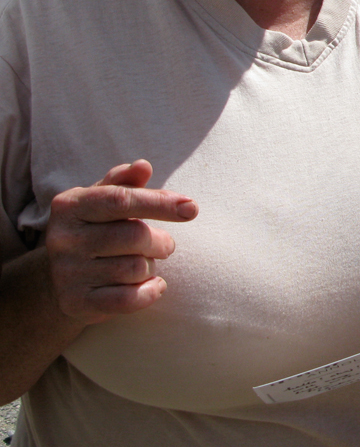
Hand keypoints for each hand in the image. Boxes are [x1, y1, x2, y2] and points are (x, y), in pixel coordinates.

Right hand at [44, 159, 197, 324]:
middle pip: (134, 236)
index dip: (160, 203)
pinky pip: (127, 299)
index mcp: (70, 206)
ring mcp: (66, 272)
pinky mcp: (75, 302)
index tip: (191, 208)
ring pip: (135, 268)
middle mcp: (63, 238)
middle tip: (165, 245)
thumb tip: (142, 166)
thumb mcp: (103, 200)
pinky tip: (153, 285)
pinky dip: (149, 293)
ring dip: (152, 266)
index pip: (121, 199)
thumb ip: (125, 182)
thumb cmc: (94, 229)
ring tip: (146, 263)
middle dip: (162, 241)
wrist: (58, 279)